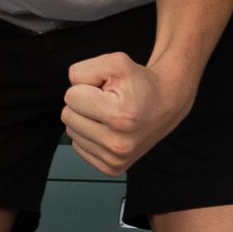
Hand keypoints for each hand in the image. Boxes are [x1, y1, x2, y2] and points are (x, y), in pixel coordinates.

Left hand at [61, 52, 189, 175]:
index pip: (71, 96)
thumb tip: (68, 93)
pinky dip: (90, 135)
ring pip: (71, 132)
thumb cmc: (139, 83)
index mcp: (119, 117)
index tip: (108, 90)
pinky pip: (78, 146)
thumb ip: (82, 71)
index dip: (87, 86)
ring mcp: (115, 160)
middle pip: (67, 115)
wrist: (165, 105)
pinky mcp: (111, 169)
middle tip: (108, 102)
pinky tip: (109, 129)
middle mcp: (117, 144)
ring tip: (110, 115)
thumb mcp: (115, 62)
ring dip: (86, 119)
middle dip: (84, 103)